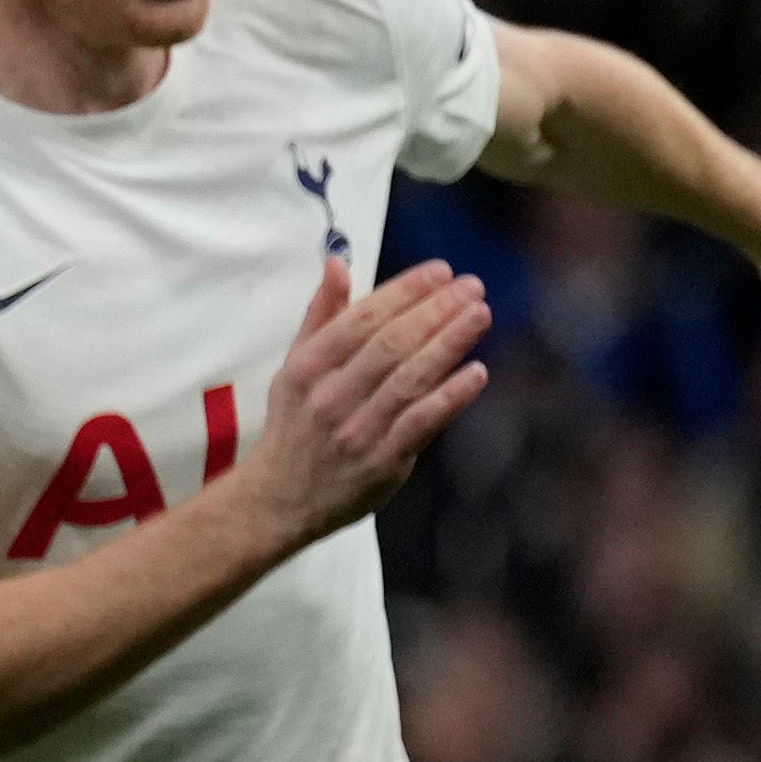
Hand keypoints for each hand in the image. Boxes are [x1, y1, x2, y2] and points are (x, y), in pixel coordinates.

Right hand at [240, 259, 494, 548]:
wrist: (281, 497)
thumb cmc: (296, 424)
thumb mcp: (295, 365)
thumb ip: (321, 315)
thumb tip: (337, 264)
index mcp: (308, 366)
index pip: (362, 318)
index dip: (404, 291)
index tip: (440, 272)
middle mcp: (331, 395)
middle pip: (390, 344)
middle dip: (435, 310)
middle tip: (472, 286)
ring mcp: (358, 430)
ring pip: (410, 378)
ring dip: (449, 344)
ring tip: (479, 316)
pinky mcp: (384, 462)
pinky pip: (422, 422)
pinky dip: (451, 395)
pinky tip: (477, 372)